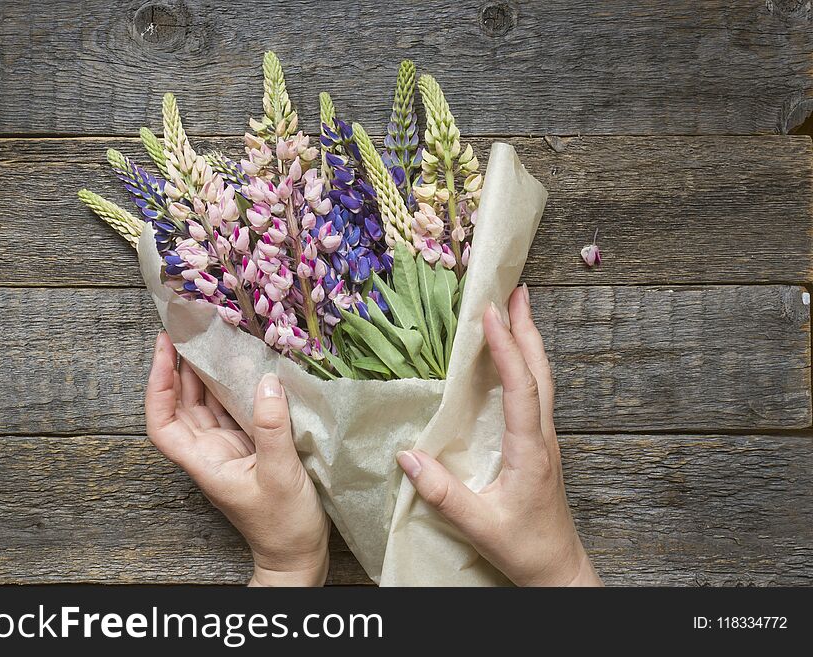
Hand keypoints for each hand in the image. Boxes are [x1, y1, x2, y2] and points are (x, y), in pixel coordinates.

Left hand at [145, 332, 329, 586]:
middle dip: (178, 368)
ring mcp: (227, 451)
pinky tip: (242, 369)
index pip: (162, 422)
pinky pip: (232, 412)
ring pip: (205, 407)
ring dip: (204, 376)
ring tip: (210, 341)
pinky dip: (232, 389)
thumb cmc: (283, 525)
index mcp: (204, 462)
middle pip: (180, 406)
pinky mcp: (249, 450)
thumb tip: (267, 380)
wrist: (297, 556)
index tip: (164, 349)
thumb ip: (271, 428)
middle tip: (186, 331)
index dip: (157, 385)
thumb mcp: (279, 474)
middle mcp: (209, 453)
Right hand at [397, 284, 601, 585]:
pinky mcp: (539, 445)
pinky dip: (526, 365)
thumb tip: (407, 457)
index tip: (489, 313)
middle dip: (527, 328)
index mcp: (530, 449)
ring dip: (530, 342)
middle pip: (540, 372)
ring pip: (542, 380)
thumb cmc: (524, 547)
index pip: (520, 387)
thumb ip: (443, 493)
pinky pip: (536, 393)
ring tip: (516, 310)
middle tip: (513, 291)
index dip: (506, 348)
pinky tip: (514, 359)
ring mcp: (544, 439)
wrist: (558, 567)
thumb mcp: (480, 525)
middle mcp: (542, 436)